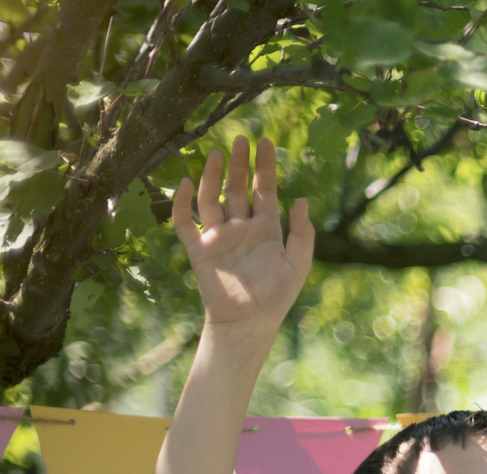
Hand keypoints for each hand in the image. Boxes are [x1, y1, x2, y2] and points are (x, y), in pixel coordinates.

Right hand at [170, 137, 313, 332]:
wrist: (249, 323)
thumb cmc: (277, 297)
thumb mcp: (297, 264)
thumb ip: (302, 233)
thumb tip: (303, 199)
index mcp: (266, 230)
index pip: (264, 191)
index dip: (265, 167)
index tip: (266, 142)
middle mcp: (241, 228)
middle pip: (238, 188)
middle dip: (240, 164)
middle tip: (241, 139)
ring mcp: (218, 237)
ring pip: (212, 198)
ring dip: (214, 176)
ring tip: (218, 152)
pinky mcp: (198, 249)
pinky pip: (185, 222)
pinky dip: (184, 203)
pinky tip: (187, 183)